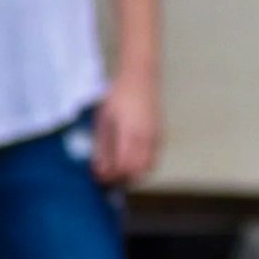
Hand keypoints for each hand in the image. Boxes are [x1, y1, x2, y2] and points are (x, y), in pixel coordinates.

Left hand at [93, 68, 161, 184]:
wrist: (141, 80)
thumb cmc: (119, 96)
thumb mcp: (104, 120)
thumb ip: (102, 146)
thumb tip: (99, 169)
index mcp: (130, 134)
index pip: (123, 167)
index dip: (112, 176)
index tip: (100, 178)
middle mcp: (146, 140)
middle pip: (137, 172)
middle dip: (122, 178)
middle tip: (108, 177)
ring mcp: (155, 140)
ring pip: (147, 169)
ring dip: (133, 174)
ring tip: (118, 170)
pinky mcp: (160, 139)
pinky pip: (152, 160)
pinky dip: (142, 166)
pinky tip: (131, 161)